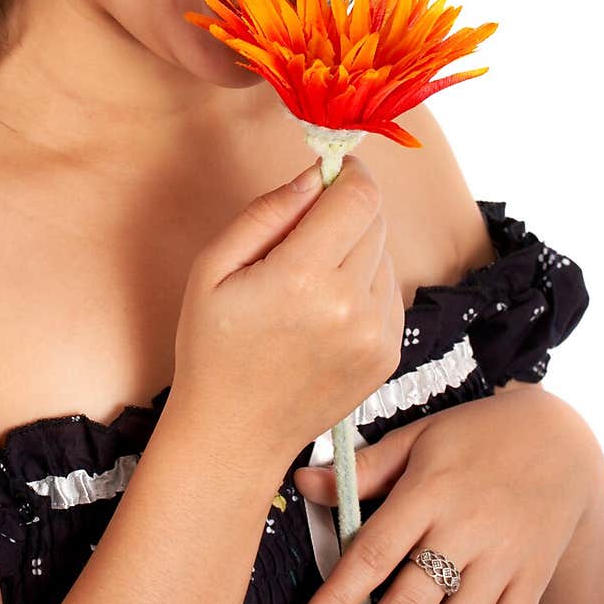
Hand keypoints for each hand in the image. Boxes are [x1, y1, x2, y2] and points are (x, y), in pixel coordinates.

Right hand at [172, 154, 403, 465]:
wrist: (234, 433)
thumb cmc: (213, 348)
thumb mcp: (213, 268)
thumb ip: (267, 213)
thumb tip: (315, 175)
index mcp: (304, 278)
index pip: (359, 197)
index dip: (349, 173)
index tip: (331, 170)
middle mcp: (351, 305)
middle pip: (376, 219)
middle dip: (347, 207)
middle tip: (306, 227)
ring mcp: (376, 334)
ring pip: (386, 253)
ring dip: (356, 246)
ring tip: (310, 277)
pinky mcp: (388, 355)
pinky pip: (390, 291)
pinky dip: (365, 283)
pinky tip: (326, 304)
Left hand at [292, 387, 603, 603]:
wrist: (562, 440)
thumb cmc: (477, 435)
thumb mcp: (419, 437)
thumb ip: (364, 469)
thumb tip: (305, 483)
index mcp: (429, 491)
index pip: (374, 552)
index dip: (339, 597)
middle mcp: (465, 529)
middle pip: (411, 601)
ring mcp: (502, 559)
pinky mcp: (530, 579)